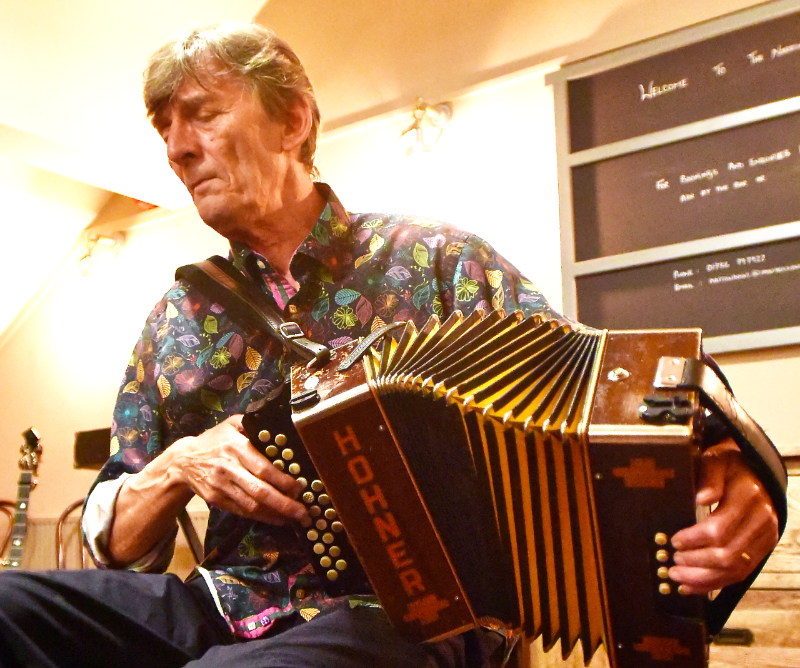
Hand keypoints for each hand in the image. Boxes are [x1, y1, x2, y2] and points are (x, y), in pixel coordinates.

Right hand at [170, 415, 308, 525]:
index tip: (300, 487)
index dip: (283, 481)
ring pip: (252, 506)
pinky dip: (262, 518)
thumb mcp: (233, 424)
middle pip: (259, 491)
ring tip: (295, 519)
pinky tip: (277, 519)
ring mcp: (221, 487)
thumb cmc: (215, 440)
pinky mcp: (217, 500)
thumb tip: (281, 427)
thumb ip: (254, 423)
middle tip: (304, 512)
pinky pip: (243, 512)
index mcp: (235, 447)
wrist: (184, 461)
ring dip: (276, 515)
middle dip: (284, 504)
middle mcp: (228, 468)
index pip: (262, 468)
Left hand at [668, 439, 779, 593]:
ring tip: (677, 577)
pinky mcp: (764, 548)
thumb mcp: (717, 460)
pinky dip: (715, 583)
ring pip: (735, 569)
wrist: (756, 472)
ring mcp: (765, 537)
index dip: (694, 539)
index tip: (673, 541)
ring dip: (703, 578)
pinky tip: (693, 586)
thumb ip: (709, 477)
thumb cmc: (729, 465)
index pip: (719, 528)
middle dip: (696, 562)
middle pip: (727, 554)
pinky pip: (741, 573)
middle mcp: (762, 521)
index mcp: (749, 497)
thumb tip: (701, 498)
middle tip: (672, 562)